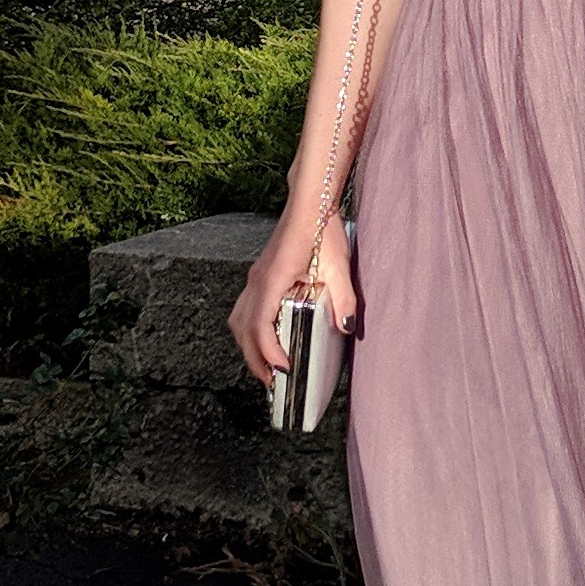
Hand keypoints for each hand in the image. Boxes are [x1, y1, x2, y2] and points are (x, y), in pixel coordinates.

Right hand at [230, 208, 355, 383]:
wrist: (309, 203)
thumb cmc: (322, 229)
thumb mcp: (339, 266)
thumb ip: (344, 299)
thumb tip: (345, 327)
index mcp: (274, 278)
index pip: (260, 324)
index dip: (268, 351)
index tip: (284, 368)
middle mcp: (258, 281)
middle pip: (243, 329)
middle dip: (255, 359)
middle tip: (274, 383)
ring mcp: (255, 278)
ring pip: (238, 320)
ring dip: (248, 346)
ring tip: (267, 366)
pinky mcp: (259, 277)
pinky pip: (244, 310)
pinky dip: (249, 331)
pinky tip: (266, 339)